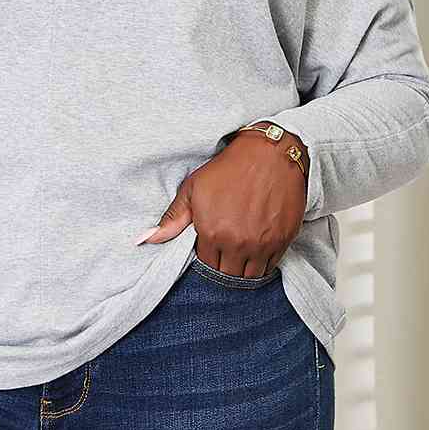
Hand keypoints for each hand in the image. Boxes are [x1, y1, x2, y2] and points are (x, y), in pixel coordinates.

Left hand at [135, 129, 307, 276]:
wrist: (269, 154)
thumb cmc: (228, 169)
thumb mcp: (193, 189)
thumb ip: (172, 219)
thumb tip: (145, 240)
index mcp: (212, 232)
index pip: (207, 265)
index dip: (207, 259)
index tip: (210, 248)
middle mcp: (238, 243)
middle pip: (229, 275)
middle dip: (225, 268)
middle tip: (225, 254)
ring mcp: (263, 243)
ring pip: (251, 276)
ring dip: (244, 270)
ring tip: (240, 255)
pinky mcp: (283, 239)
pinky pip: (271, 265)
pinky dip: (263, 263)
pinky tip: (257, 250)